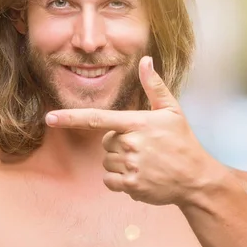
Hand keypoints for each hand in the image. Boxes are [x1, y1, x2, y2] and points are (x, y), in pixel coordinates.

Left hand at [45, 56, 222, 205]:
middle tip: (144, 148)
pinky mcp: (131, 185)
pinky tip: (141, 176)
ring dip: (121, 163)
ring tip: (145, 163)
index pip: (98, 119)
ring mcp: (131, 166)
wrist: (196, 178)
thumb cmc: (182, 142)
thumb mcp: (172, 111)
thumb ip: (154, 86)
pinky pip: (110, 181)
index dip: (71, 118)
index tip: (49, 118)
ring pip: (108, 162)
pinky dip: (120, 181)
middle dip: (119, 144)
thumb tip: (145, 61)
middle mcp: (131, 144)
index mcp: (137, 123)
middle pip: (106, 142)